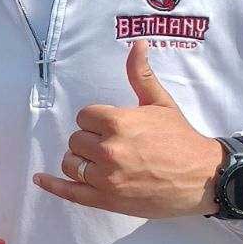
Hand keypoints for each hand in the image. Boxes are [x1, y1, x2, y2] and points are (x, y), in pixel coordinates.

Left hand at [33, 39, 223, 218]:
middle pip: (76, 140)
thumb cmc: (181, 139)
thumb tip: (137, 43)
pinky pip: (70, 192)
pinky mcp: (106, 200)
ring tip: (99, 161)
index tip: (111, 126)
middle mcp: (108, 150)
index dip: (95, 120)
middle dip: (89, 140)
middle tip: (113, 145)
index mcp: (118, 123)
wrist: (202, 178)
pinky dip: (53, 185)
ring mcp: (105, 178)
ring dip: (80, 161)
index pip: (84, 116)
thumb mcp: (160, 103)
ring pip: (71, 164)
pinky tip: (40, 178)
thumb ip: (141, 75)